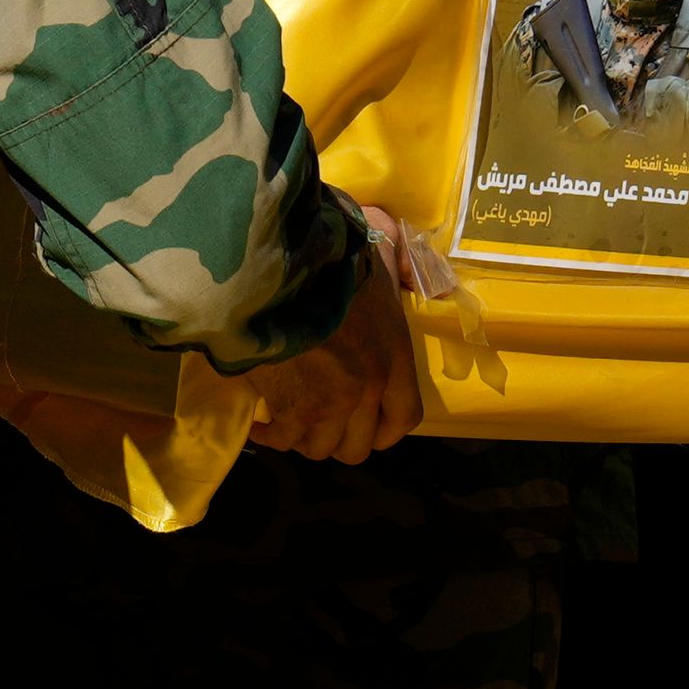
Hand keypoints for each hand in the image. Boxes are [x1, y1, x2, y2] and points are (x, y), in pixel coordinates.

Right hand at [246, 228, 424, 464]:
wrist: (282, 267)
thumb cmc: (329, 250)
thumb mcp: (383, 242)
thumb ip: (406, 262)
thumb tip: (430, 281)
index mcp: (396, 355)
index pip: (405, 417)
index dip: (385, 429)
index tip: (367, 425)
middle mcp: (370, 388)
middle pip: (359, 444)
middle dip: (338, 437)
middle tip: (316, 419)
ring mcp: (332, 403)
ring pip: (320, 447)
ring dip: (302, 436)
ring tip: (283, 418)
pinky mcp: (293, 408)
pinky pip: (283, 438)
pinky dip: (269, 433)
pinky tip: (257, 421)